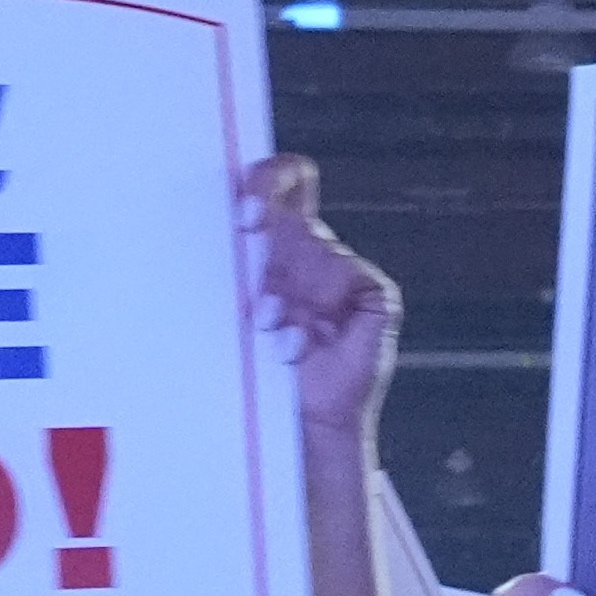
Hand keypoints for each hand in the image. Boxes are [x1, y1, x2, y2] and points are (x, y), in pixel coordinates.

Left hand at [247, 154, 401, 453]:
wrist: (304, 418)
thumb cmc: (263, 366)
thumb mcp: (237, 308)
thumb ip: (234, 267)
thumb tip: (218, 230)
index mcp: (285, 242)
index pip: (288, 182)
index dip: (270, 177)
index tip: (243, 202)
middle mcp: (318, 252)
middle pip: (296, 210)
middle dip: (264, 227)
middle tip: (244, 233)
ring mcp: (349, 273)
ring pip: (315, 248)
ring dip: (283, 289)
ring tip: (267, 327)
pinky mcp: (376, 297)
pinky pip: (346, 279)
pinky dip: (313, 315)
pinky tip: (295, 345)